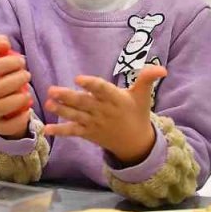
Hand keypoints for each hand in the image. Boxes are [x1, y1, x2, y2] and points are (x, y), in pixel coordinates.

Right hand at [0, 36, 32, 138]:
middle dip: (16, 80)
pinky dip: (20, 118)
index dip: (8, 63)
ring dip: (18, 99)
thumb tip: (2, 39)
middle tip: (28, 75)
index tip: (22, 61)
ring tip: (28, 93)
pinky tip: (28, 111)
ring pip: (1, 106)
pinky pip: (8, 125)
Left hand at [44, 66, 167, 163]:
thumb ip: (147, 79)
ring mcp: (95, 123)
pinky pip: (73, 132)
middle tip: (52, 90)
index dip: (91, 84)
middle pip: (84, 103)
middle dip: (68, 97)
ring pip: (76, 116)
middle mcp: (103, 111)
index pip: (102, 90)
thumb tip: (163, 69)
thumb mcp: (143, 95)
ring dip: (61, 110)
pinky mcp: (89, 133)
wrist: (136, 143)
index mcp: (116, 99)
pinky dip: (60, 131)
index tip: (79, 78)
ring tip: (48, 103)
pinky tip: (47, 129)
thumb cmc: (137, 112)